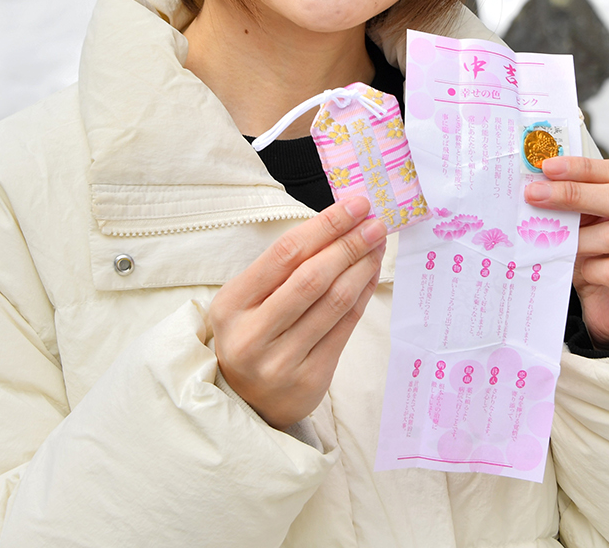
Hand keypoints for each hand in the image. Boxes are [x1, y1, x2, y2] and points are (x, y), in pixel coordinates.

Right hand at [208, 196, 387, 429]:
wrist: (247, 402)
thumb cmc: (253, 335)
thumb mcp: (248, 300)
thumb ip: (283, 268)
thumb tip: (339, 224)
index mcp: (231, 305)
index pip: (284, 254)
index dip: (324, 226)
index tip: (355, 205)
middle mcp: (252, 335)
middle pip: (312, 277)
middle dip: (349, 244)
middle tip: (376, 223)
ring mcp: (281, 361)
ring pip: (333, 303)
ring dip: (362, 267)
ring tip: (377, 245)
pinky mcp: (310, 379)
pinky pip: (345, 328)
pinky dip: (362, 295)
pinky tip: (371, 275)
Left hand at [524, 156, 608, 344]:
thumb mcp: (601, 223)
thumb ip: (588, 200)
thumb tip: (548, 178)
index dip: (585, 169)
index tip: (548, 166)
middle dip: (575, 195)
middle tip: (535, 194)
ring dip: (579, 238)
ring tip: (557, 241)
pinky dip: (592, 269)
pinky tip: (585, 272)